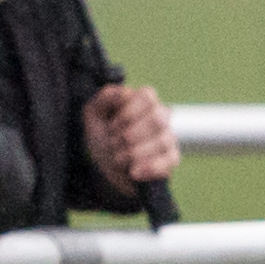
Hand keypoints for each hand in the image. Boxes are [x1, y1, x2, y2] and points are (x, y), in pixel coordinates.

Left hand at [83, 81, 176, 199]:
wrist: (103, 166)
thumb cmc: (102, 135)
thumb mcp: (94, 113)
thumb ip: (106, 97)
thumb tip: (125, 92)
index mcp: (144, 101)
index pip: (148, 96)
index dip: (128, 112)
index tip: (111, 125)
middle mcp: (161, 116)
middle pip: (157, 119)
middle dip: (128, 135)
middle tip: (113, 143)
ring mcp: (168, 137)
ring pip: (162, 141)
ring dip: (133, 153)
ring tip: (118, 158)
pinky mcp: (170, 159)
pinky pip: (170, 160)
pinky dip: (150, 167)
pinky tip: (133, 171)